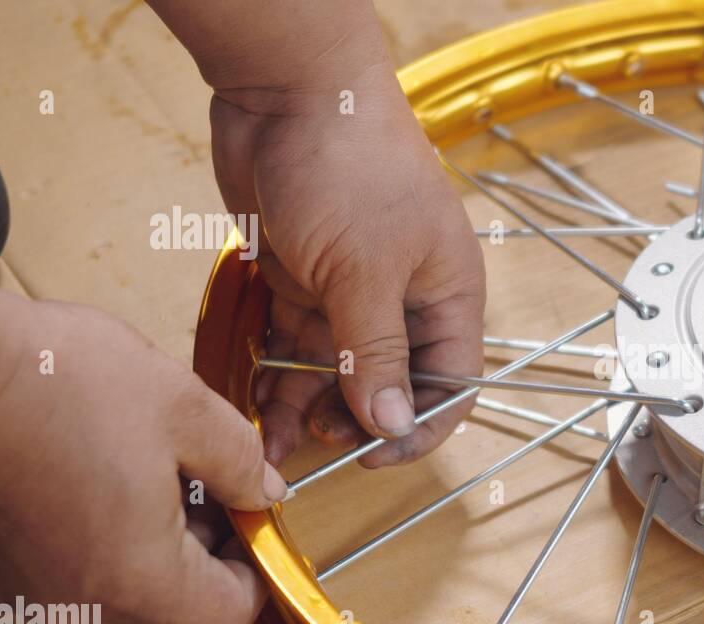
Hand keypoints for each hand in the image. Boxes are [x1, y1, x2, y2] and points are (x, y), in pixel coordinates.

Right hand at [0, 296, 284, 623]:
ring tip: (160, 456)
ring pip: (133, 576)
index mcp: (135, 574)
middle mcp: (83, 596)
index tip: (256, 523)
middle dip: (210, 540)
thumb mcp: (185, 410)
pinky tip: (114, 460)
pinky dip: (117, 522)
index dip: (255, 574)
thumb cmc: (59, 381)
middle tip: (213, 473)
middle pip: (178, 599)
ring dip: (164, 527)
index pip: (223, 619)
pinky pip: (89, 559)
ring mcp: (42, 581)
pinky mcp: (16, 557)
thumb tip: (265, 494)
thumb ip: (241, 463)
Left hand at [209, 67, 485, 468]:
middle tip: (312, 438)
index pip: (450, 385)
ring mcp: (351, 291)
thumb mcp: (365, 270)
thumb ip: (374, 352)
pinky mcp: (304, 280)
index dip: (417, 427)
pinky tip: (253, 399)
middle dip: (352, 420)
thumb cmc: (351, 166)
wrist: (287, 91)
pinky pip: (294, 343)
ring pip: (334, 371)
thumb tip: (391, 423)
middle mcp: (404, 301)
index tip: (371, 452)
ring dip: (304, 406)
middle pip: (388, 385)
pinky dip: (276, 373)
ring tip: (269, 435)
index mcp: (445, 298)